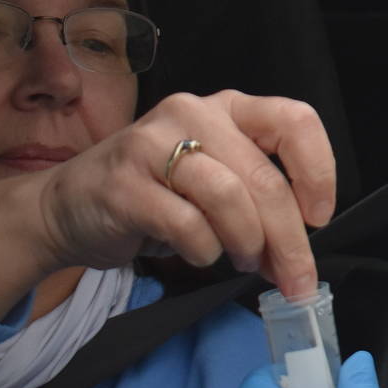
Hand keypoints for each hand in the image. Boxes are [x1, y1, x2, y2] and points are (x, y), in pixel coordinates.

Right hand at [21, 90, 333, 298]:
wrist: (67, 207)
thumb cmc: (155, 195)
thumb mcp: (216, 189)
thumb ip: (259, 211)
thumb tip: (297, 260)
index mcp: (229, 109)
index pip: (295, 121)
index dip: (319, 171)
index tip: (319, 217)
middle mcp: (194, 113)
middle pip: (265, 178)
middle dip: (289, 239)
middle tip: (296, 278)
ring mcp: (154, 143)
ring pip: (230, 198)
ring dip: (247, 243)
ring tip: (240, 260)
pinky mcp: (125, 182)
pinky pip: (187, 224)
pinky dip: (204, 250)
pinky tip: (200, 253)